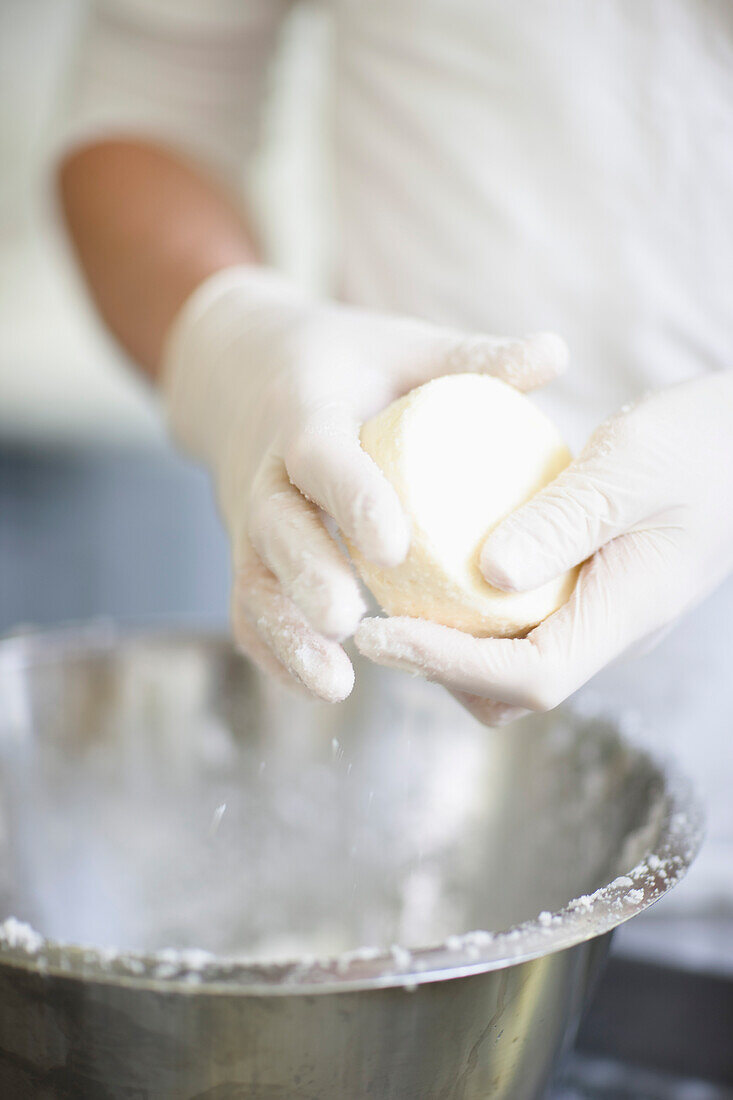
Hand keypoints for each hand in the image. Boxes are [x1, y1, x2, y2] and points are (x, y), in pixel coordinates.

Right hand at [163, 266, 566, 700]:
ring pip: (253, 581)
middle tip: (347, 620)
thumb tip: (555, 353)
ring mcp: (250, 522)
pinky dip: (276, 652)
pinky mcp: (248, 556)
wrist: (248, 375)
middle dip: (306, 576)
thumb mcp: (404, 348)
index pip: (319, 455)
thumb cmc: (350, 365)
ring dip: (287, 634)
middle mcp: (266, 472)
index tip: (393, 544)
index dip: (352, 497)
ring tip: (335, 684)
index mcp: (303, 412)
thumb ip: (471, 358)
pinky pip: (249, 609)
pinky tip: (320, 688)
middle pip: (276, 528)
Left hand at [356, 372, 732, 724]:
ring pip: (511, 663)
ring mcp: (598, 617)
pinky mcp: (586, 594)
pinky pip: (520, 625)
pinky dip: (472, 612)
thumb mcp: (632, 466)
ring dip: (451, 645)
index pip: (529, 677)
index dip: (447, 665)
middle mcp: (608, 632)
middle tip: (375, 620)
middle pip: (510, 689)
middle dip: (438, 667)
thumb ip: (564, 519)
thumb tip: (485, 571)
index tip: (379, 633)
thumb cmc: (701, 446)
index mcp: (625, 614)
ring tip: (395, 595)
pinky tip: (439, 565)